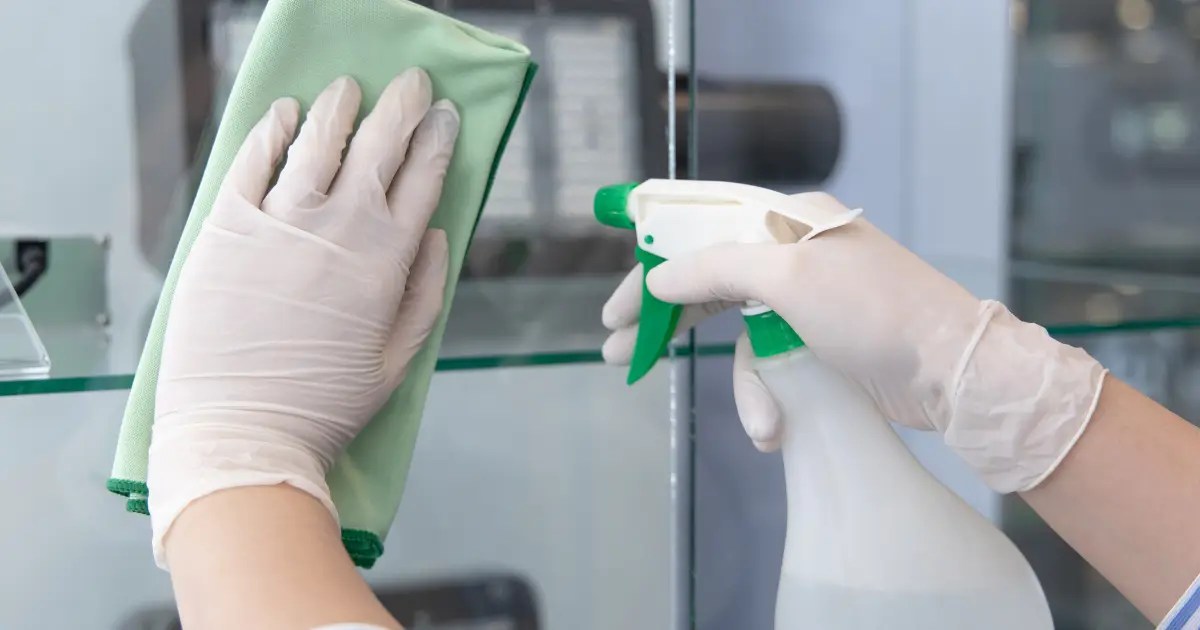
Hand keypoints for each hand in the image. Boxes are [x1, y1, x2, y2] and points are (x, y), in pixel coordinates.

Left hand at [148, 70, 460, 564]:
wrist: (241, 429)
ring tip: (350, 89)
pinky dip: (274, 129)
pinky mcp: (227, 225)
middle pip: (379, 144)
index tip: (447, 115)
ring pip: (319, 139)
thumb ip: (425, 293)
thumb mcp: (399, 360)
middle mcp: (339, 226)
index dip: (439, 139)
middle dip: (404, 106)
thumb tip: (436, 233)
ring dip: (341, 106)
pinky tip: (286, 113)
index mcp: (387, 259)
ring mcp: (280, 220)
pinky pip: (254, 160)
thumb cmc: (325, 404)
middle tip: (414, 85)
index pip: (424, 178)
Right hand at [602, 192, 1105, 492]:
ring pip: (737, 332)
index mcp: (784, 221)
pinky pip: (770, 362)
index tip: (615, 302)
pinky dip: (765, 393)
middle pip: (707, 279)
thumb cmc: (874, 311)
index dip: (651, 263)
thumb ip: (715, 270)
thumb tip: (660, 278)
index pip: (699, 229)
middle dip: (663, 318)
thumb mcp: (788, 280)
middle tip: (614, 347)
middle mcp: (791, 253)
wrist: (955, 370)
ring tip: (748, 420)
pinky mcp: (820, 340)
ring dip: (733, 377)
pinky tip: (773, 427)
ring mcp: (806, 299)